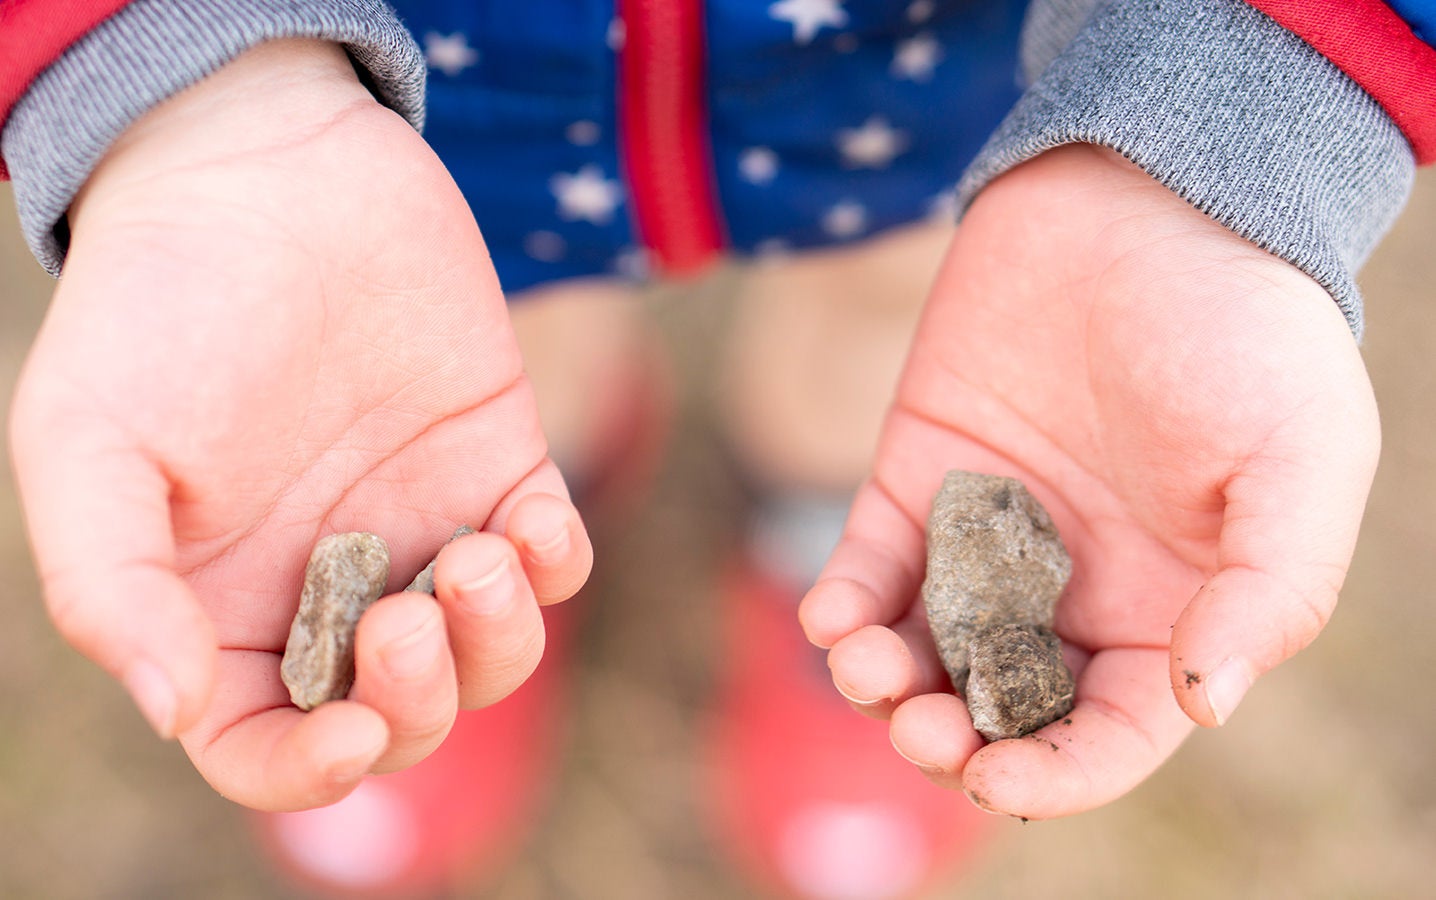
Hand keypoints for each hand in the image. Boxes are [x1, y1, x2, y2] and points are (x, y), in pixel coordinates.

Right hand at [9, 40, 590, 810]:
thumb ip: (113, 590)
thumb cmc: (158, 302)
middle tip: (410, 620)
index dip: (313, 773)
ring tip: (474, 556)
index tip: (355, 732)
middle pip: (399, 715)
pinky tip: (526, 520)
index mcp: (222, 606)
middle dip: (420, 700)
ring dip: (497, 640)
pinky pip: (553, 558)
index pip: (267, 747)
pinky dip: (555, 566)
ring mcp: (418, 525)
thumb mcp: (84, 444)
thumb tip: (177, 712)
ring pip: (490, 655)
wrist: (268, 168)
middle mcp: (327, 584)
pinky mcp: (495, 463)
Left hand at [799, 145, 1379, 817]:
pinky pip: (870, 566)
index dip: (1054, 775)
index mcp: (1168, 612)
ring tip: (866, 671)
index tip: (996, 778)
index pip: (1107, 735)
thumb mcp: (1300, 459)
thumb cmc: (1245, 329)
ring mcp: (987, 541)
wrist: (1143, 196)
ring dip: (883, 686)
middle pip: (997, 709)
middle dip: (952, 738)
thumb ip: (1271, 589)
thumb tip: (1206, 703)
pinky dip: (842, 607)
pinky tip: (834, 619)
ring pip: (922, 653)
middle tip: (924, 725)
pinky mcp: (919, 479)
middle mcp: (1071, 592)